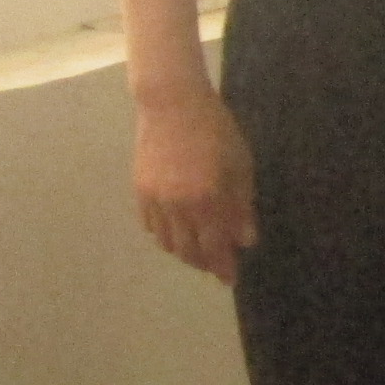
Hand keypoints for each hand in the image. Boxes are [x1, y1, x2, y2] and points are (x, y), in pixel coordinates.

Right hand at [133, 88, 256, 284]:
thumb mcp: (239, 164)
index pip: (214, 245)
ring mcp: (154, 199)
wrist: (172, 104)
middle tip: (217, 266)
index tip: (230, 279)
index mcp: (206, 198)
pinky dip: (165, 235)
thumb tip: (245, 239)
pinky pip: (151, 226)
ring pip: (167, 242)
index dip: (222, 265)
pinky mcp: (140, 190)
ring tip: (200, 251)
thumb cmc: (216, 129)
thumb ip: (241, 205)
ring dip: (184, 252)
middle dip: (203, 263)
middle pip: (187, 250)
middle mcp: (176, 205)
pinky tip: (178, 231)